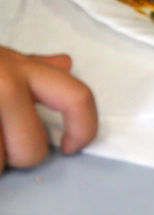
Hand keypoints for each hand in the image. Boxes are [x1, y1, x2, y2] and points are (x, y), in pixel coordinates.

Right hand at [0, 47, 96, 171]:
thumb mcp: (0, 58)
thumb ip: (33, 67)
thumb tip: (65, 64)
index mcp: (23, 69)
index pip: (77, 98)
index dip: (85, 129)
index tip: (71, 147)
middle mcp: (6, 85)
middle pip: (33, 149)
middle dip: (17, 157)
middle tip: (1, 144)